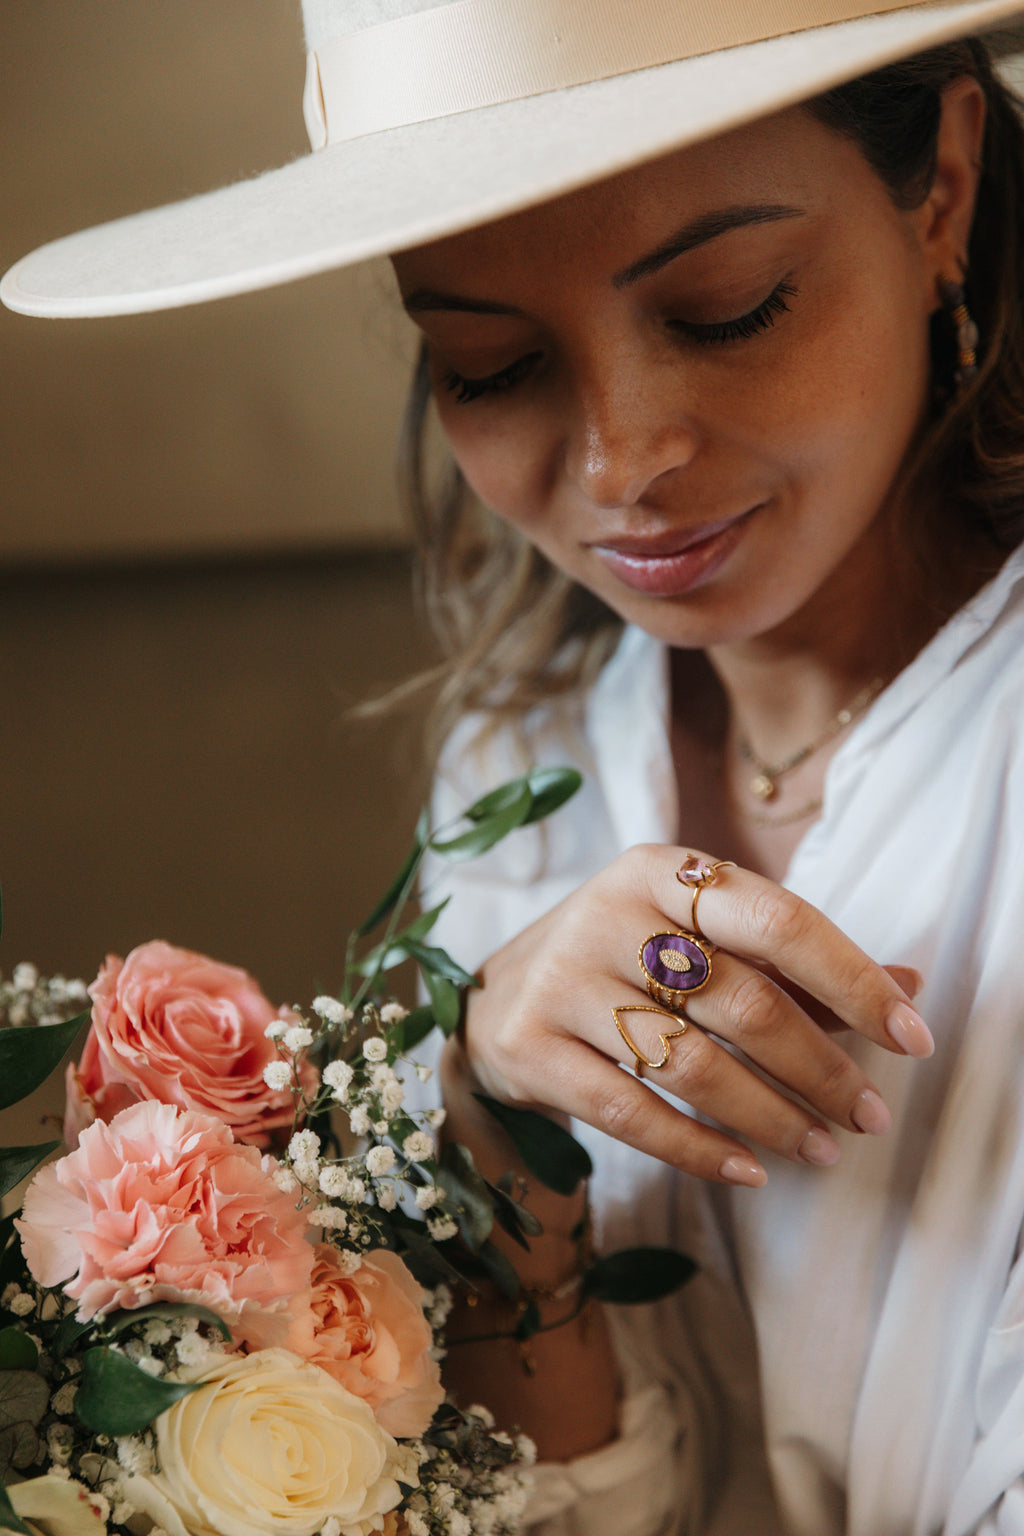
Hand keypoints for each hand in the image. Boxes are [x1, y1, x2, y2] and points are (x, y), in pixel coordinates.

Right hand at [458, 845, 930, 1186]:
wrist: (496, 1001)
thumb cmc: (623, 966)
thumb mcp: (699, 944)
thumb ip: (796, 967)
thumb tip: (910, 987)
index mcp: (661, 871)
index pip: (778, 918)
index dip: (852, 978)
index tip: (912, 1036)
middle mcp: (608, 914)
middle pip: (741, 998)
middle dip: (821, 1067)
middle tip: (869, 1116)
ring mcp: (562, 980)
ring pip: (690, 1062)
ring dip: (771, 1115)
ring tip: (822, 1149)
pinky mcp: (529, 1047)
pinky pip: (630, 1112)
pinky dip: (698, 1148)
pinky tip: (749, 1170)